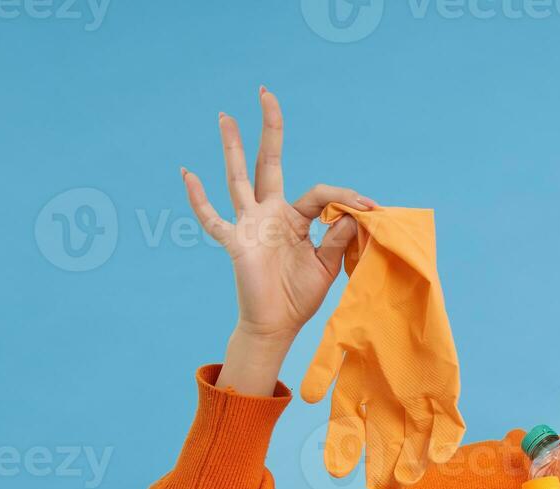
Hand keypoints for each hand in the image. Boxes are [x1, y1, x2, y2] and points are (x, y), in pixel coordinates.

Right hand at [182, 86, 374, 348]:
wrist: (275, 325)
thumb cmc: (299, 296)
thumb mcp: (326, 266)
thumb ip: (338, 239)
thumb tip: (356, 213)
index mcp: (295, 219)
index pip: (320, 194)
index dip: (346, 196)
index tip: (372, 207)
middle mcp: (269, 214)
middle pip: (268, 163)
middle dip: (269, 129)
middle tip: (265, 93)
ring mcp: (249, 225)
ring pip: (238, 178)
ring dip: (232, 147)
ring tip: (226, 116)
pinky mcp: (236, 242)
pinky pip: (212, 217)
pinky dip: (198, 198)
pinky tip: (187, 173)